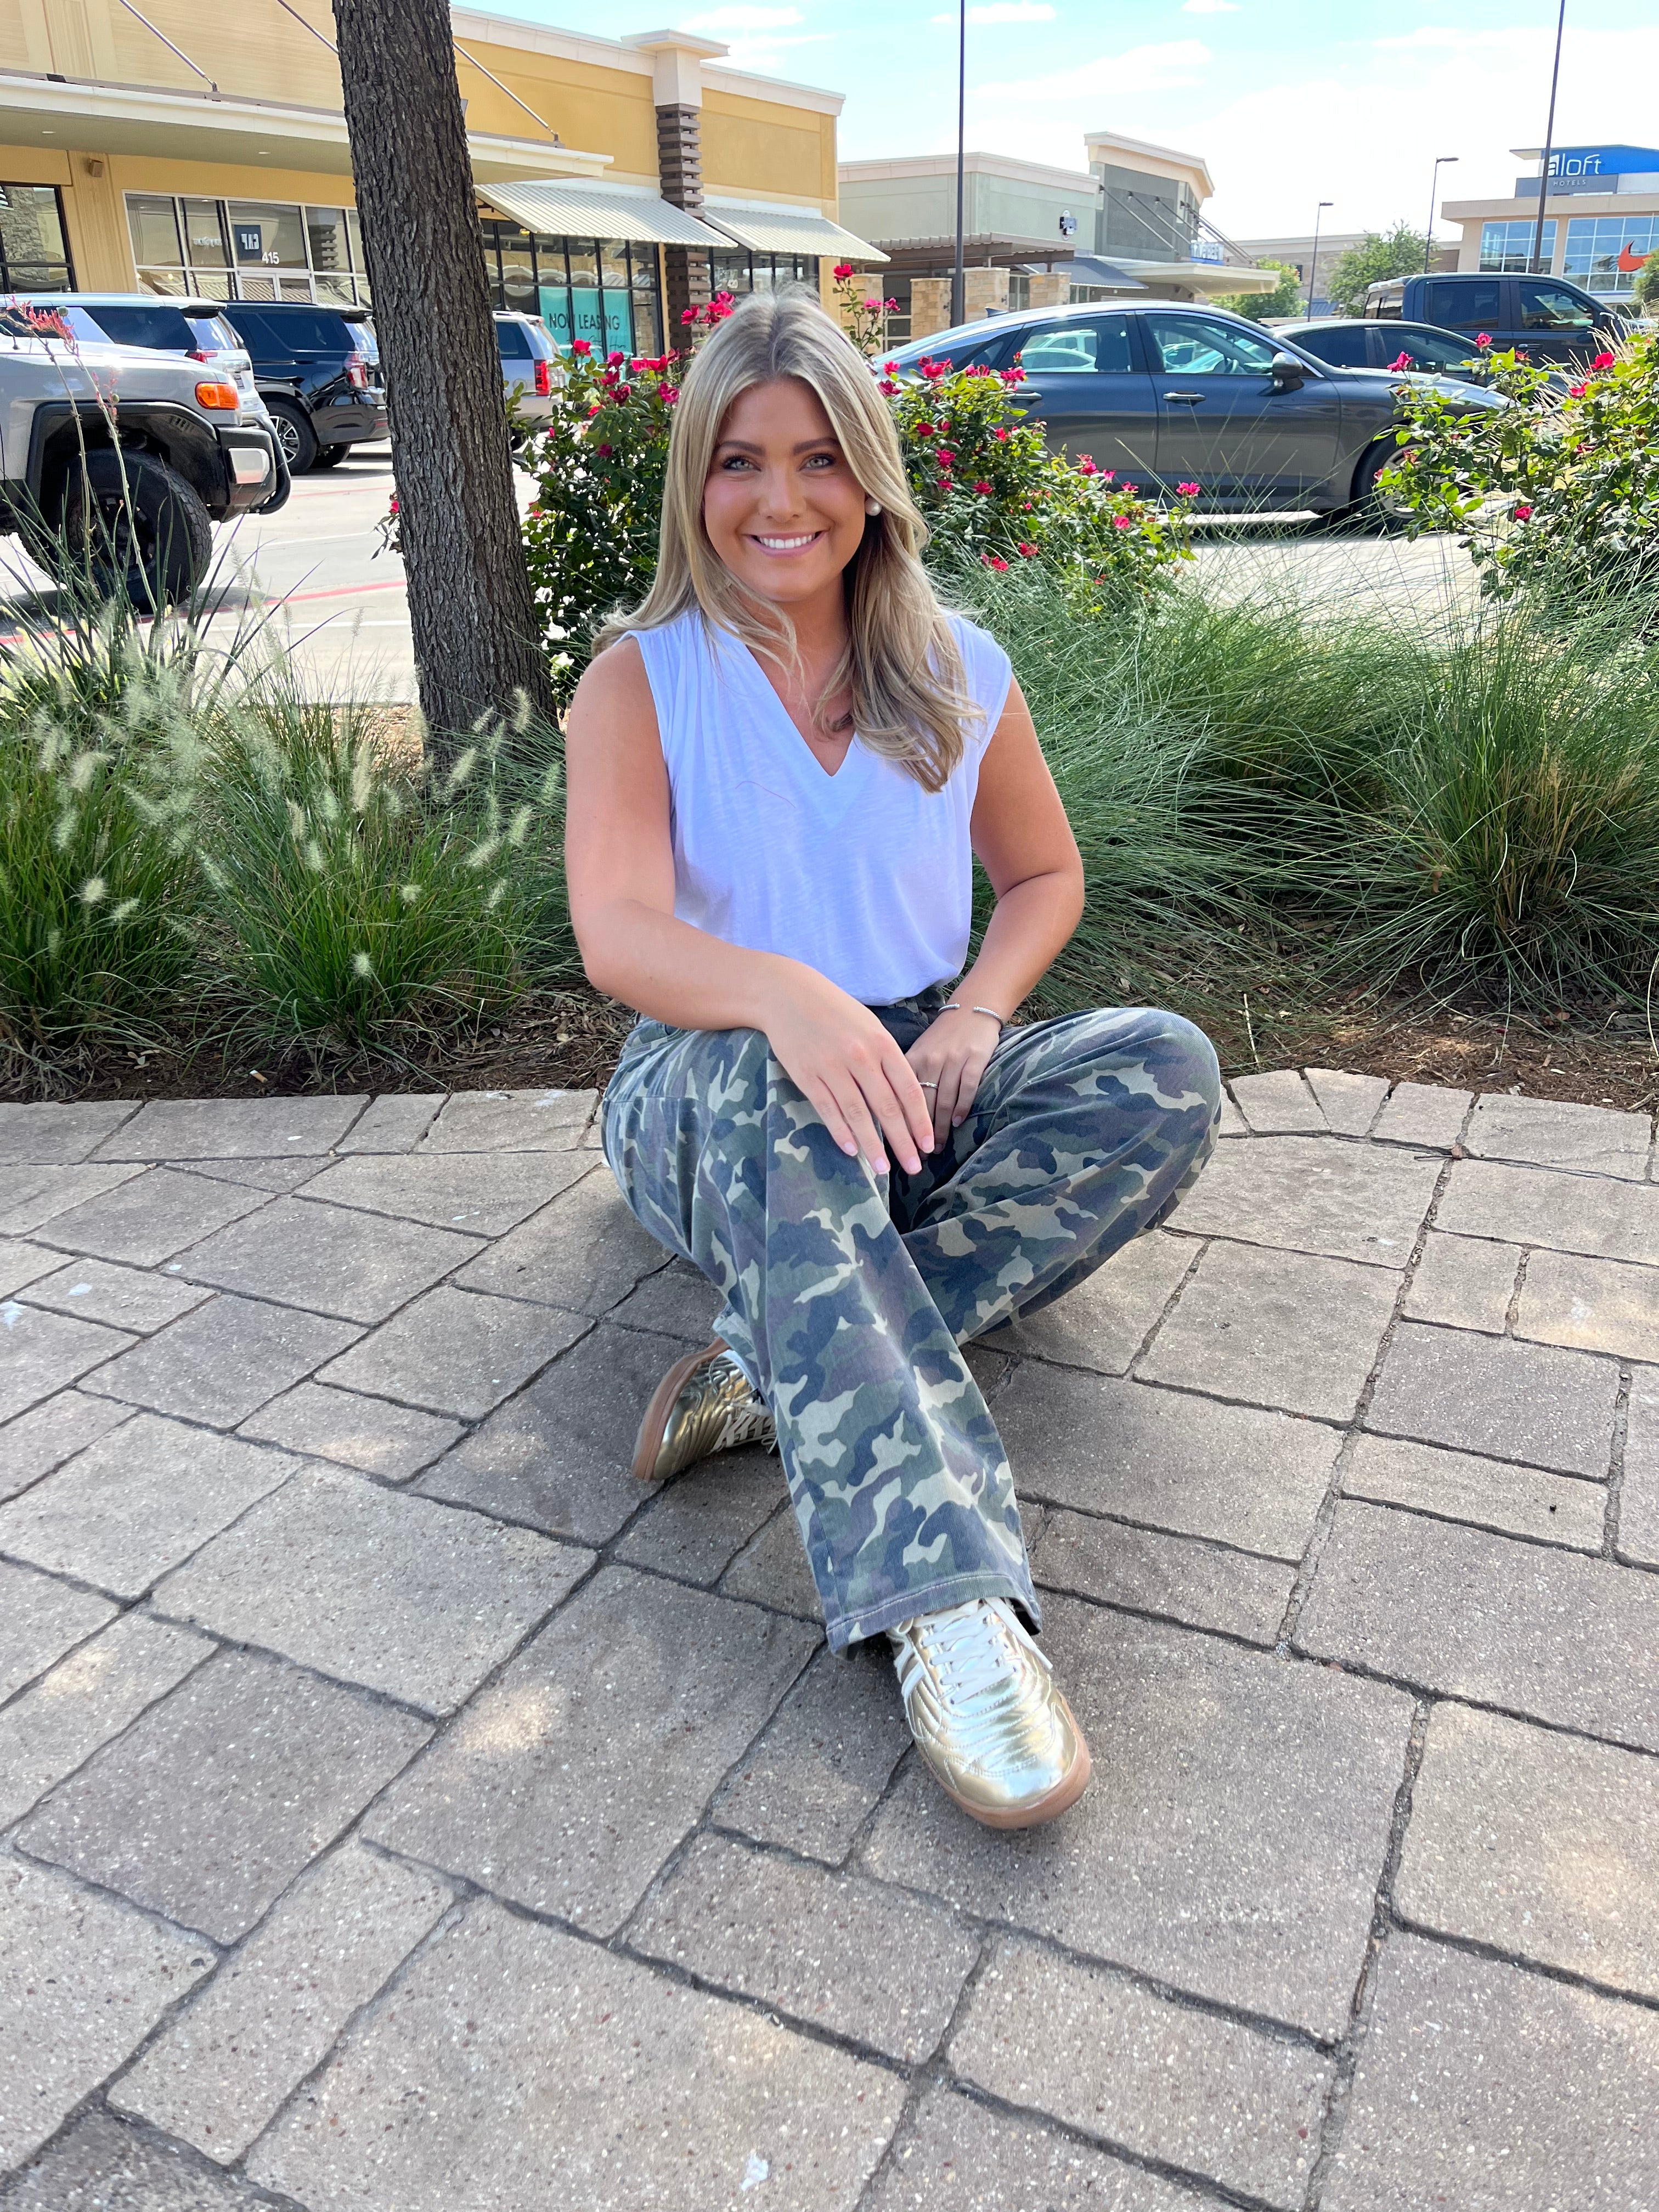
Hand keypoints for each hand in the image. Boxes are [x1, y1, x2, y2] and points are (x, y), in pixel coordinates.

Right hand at [762, 968, 934, 1175]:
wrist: (787, 994)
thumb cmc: (834, 1010)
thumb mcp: (869, 1026)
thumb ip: (886, 1058)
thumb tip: (904, 1096)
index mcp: (882, 1043)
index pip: (909, 1090)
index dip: (920, 1121)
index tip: (928, 1145)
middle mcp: (861, 1056)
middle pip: (888, 1108)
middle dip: (903, 1142)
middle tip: (913, 1168)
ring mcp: (832, 1066)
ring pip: (858, 1114)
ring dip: (872, 1145)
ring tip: (883, 1169)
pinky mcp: (806, 1075)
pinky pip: (828, 1109)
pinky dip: (840, 1132)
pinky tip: (851, 1151)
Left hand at [907, 1006, 1000, 1147]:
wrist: (971, 1009)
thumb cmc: (941, 1037)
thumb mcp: (918, 1052)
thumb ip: (906, 1078)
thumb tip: (893, 1115)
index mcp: (910, 1059)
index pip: (899, 1097)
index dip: (898, 1125)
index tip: (897, 1147)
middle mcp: (929, 1059)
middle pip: (921, 1104)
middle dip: (918, 1134)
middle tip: (917, 1157)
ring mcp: (953, 1059)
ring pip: (943, 1101)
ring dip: (940, 1128)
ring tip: (937, 1148)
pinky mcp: (974, 1059)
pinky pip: (966, 1088)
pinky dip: (961, 1108)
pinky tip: (957, 1124)